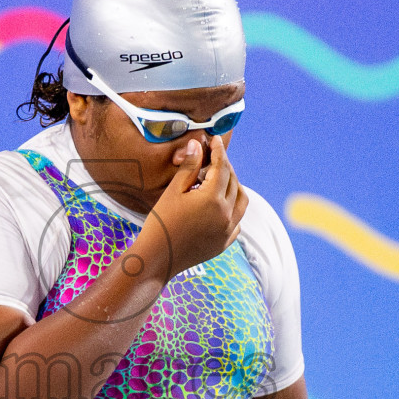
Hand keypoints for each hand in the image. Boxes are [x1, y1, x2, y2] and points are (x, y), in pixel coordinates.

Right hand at [139, 136, 248, 277]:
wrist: (157, 259)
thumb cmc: (160, 224)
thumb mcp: (173, 192)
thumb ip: (189, 167)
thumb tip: (198, 145)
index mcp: (213, 199)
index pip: (222, 167)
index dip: (218, 151)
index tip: (215, 139)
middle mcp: (226, 215)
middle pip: (233, 181)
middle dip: (225, 166)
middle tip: (213, 158)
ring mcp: (227, 231)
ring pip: (241, 201)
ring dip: (234, 186)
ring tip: (219, 179)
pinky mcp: (224, 243)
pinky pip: (237, 221)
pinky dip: (233, 208)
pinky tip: (220, 205)